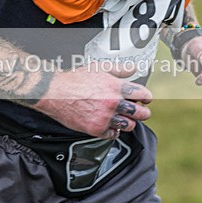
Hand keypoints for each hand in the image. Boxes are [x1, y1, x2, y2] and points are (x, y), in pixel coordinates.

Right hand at [33, 65, 152, 138]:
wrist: (55, 93)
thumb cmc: (74, 80)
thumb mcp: (99, 68)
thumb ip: (119, 69)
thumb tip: (133, 69)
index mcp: (116, 87)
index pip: (143, 94)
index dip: (146, 97)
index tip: (145, 100)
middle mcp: (114, 103)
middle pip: (140, 113)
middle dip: (143, 112)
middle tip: (141, 112)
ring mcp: (106, 117)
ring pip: (129, 125)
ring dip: (129, 123)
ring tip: (125, 119)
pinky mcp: (96, 129)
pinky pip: (113, 134)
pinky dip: (114, 131)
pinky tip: (111, 125)